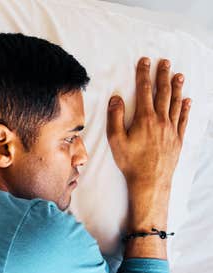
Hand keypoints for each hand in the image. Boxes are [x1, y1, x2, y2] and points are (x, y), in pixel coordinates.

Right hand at [106, 57, 190, 191]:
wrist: (150, 180)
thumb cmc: (130, 161)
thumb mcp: (115, 140)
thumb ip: (115, 117)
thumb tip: (116, 99)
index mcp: (144, 118)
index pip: (144, 90)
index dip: (144, 74)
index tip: (145, 61)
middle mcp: (161, 120)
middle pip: (163, 93)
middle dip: (163, 75)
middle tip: (165, 62)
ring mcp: (171, 129)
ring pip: (175, 103)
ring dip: (177, 88)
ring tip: (178, 75)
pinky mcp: (177, 139)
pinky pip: (183, 119)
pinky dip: (185, 108)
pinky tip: (187, 100)